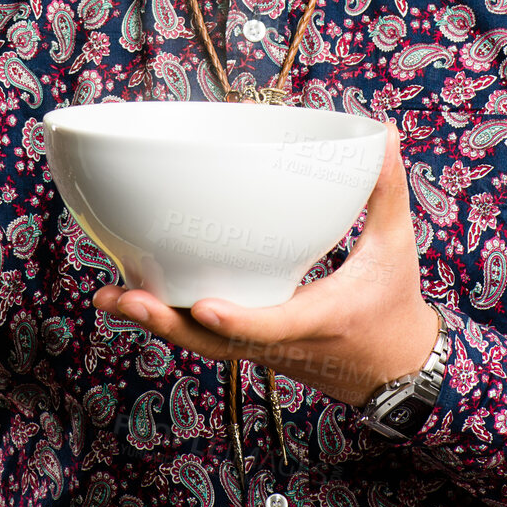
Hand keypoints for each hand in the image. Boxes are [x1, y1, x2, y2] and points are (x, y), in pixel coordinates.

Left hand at [92, 122, 439, 406]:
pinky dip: (172, 319)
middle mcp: (282, 341)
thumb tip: (386, 134)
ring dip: (157, 321)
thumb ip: (387, 190)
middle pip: (215, 341)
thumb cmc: (394, 304)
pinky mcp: (253, 346)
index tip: (202, 303)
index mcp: (319, 319)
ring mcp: (263, 349)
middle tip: (119, 296)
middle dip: (166, 321)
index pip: (273, 325)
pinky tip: (136, 297)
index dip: (238, 319)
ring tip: (110, 295)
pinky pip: (207, 337)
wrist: (395, 372)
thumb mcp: (397, 246)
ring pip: (202, 342)